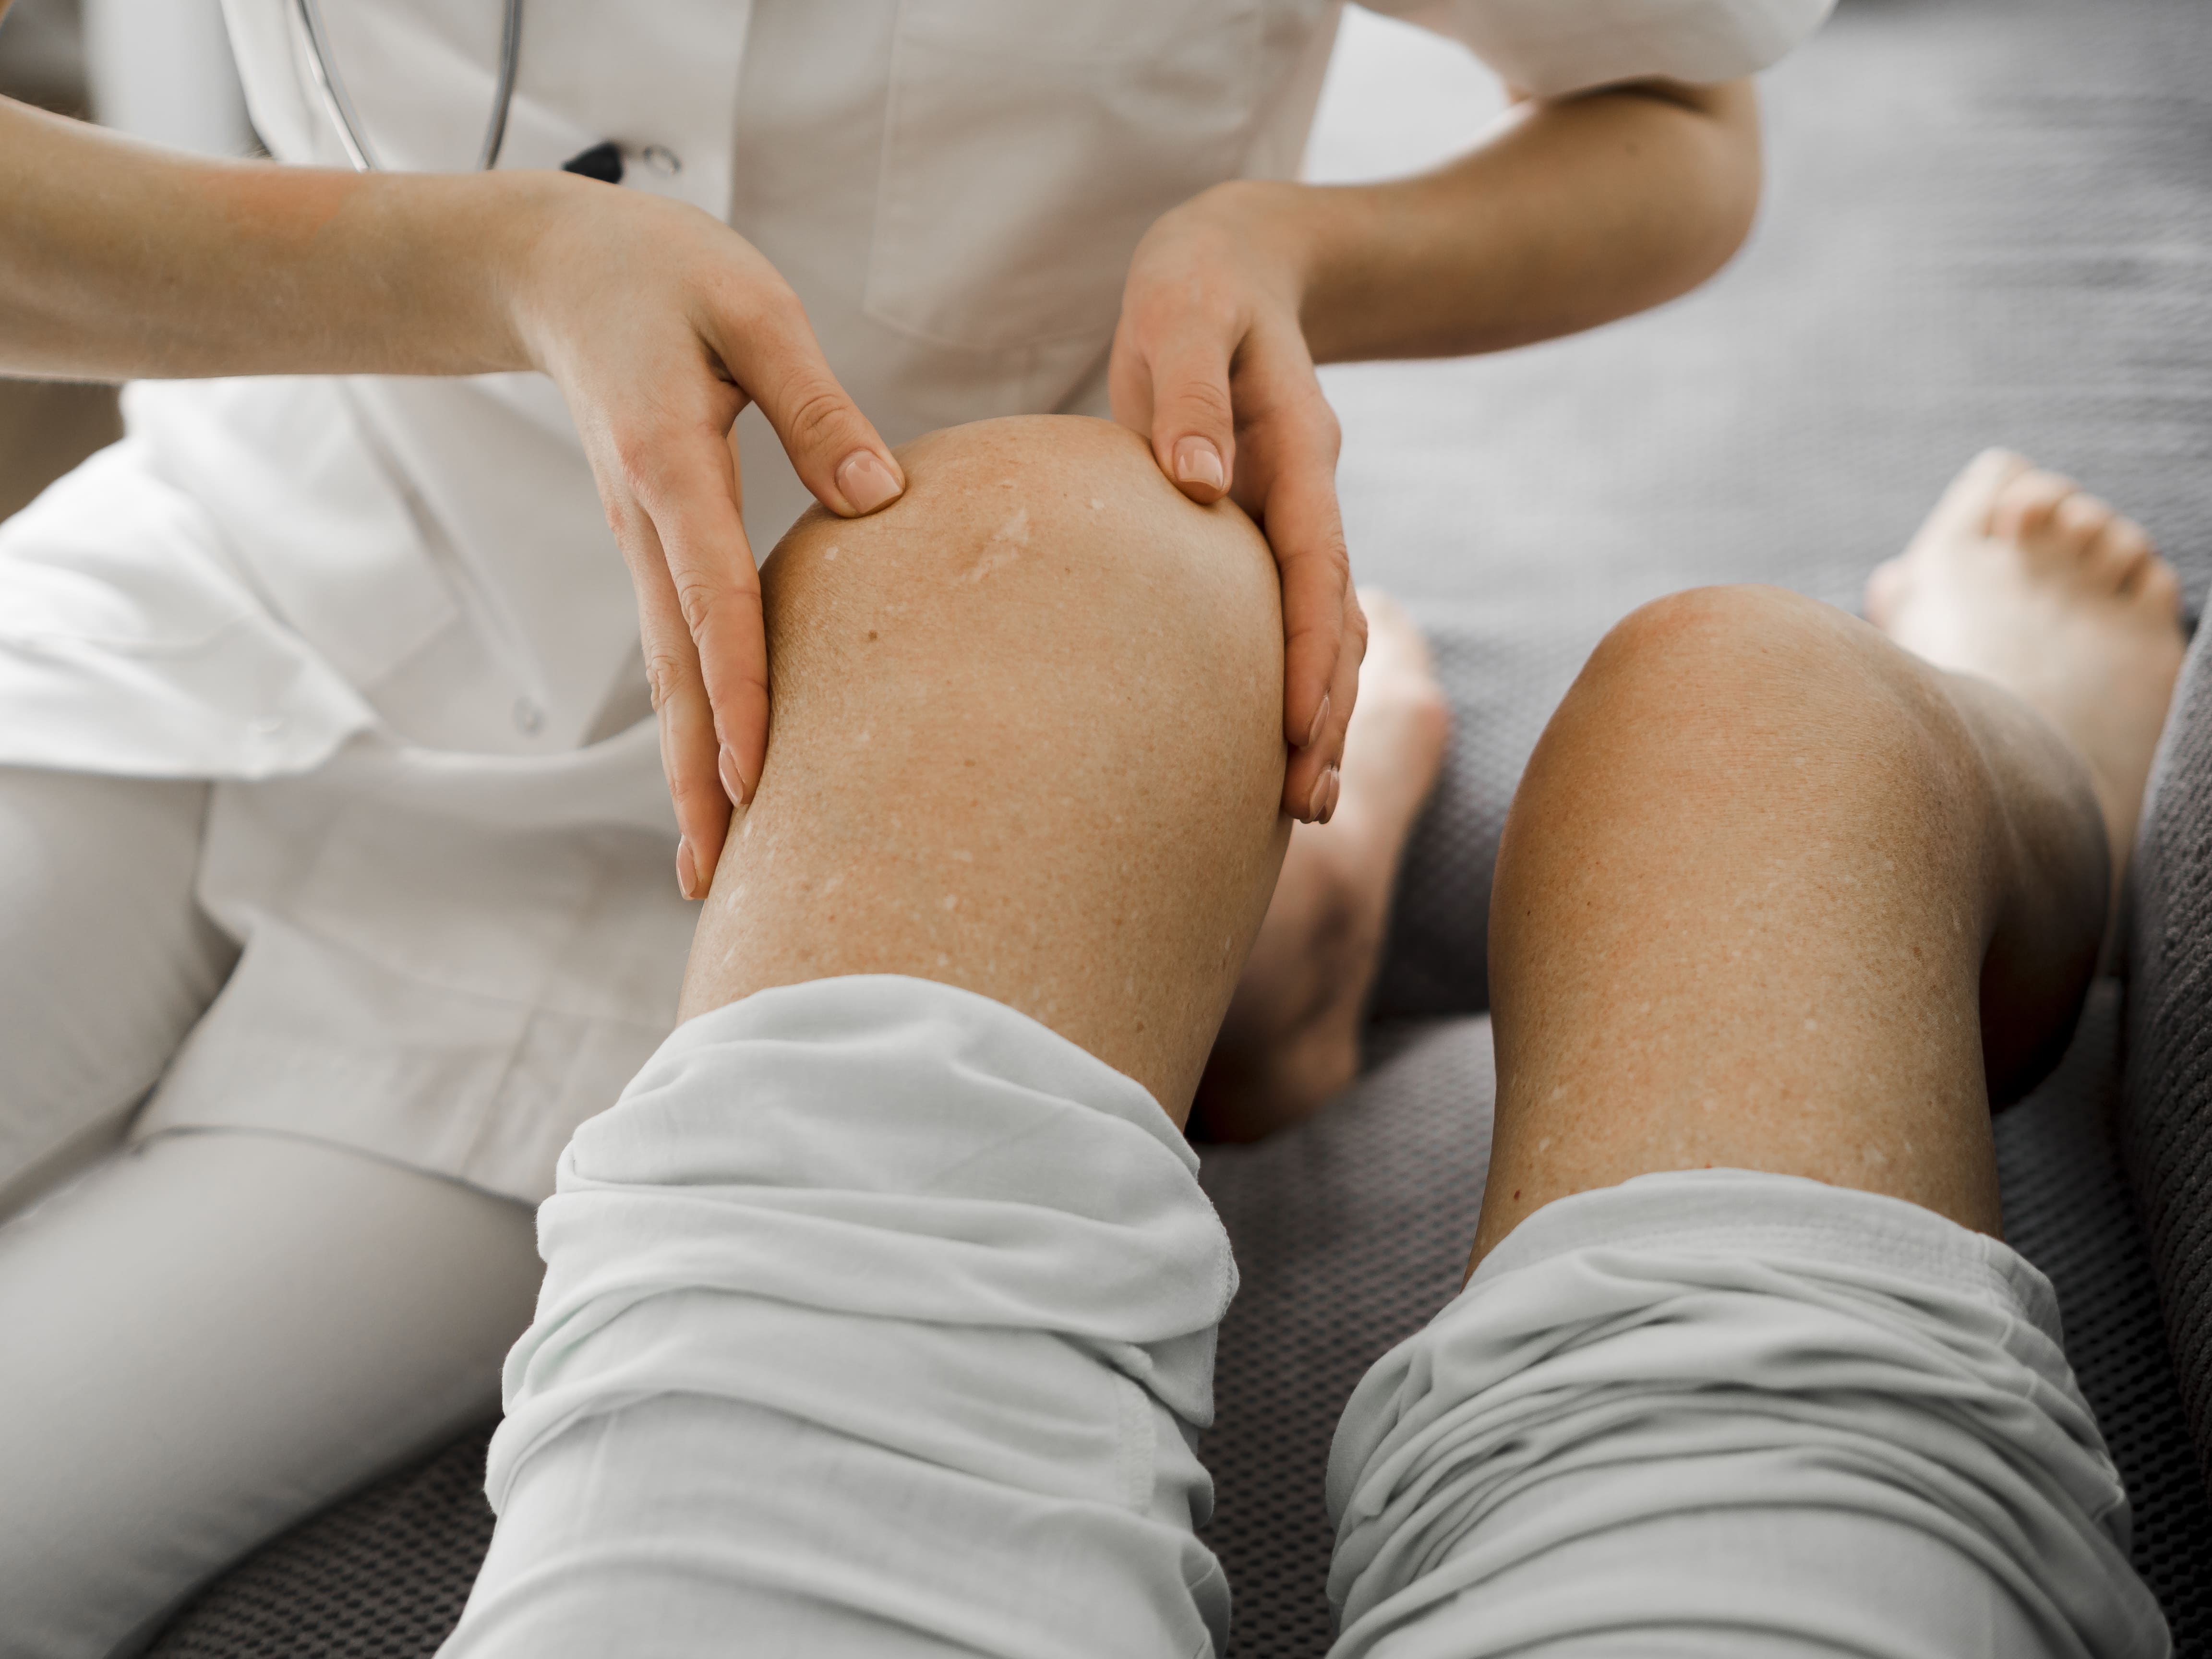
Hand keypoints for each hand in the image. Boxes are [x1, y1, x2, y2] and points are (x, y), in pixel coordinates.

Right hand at [502, 176, 905, 895]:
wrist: (555, 267)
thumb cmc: (665, 275)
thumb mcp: (751, 309)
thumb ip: (813, 402)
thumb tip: (881, 497)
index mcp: (669, 466)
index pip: (713, 598)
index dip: (741, 692)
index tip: (763, 779)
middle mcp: (644, 522)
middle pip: (675, 674)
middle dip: (698, 779)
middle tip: (719, 880)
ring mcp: (639, 543)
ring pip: (665, 677)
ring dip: (686, 772)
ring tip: (709, 869)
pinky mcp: (650, 545)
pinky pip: (672, 648)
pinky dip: (691, 720)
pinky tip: (715, 777)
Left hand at [1109, 183, 1363, 822]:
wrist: (1233, 264)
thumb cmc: (1195, 285)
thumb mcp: (1183, 311)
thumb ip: (1187, 392)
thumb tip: (1199, 487)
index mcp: (1296, 451)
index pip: (1313, 566)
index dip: (1309, 650)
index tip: (1296, 728)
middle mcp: (1305, 495)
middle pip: (1333, 621)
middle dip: (1326, 714)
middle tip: (1306, 808)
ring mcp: (1290, 518)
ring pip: (1323, 630)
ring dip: (1318, 714)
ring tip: (1301, 805)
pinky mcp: (1260, 531)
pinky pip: (1288, 619)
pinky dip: (1290, 680)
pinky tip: (1273, 743)